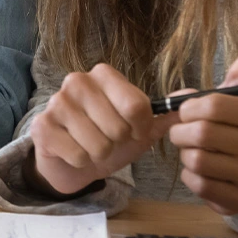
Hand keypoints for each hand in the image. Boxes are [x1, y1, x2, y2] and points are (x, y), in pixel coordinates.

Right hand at [27, 63, 175, 197]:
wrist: (71, 159)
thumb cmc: (108, 138)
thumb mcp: (140, 128)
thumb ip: (165, 114)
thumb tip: (196, 97)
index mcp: (103, 74)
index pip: (137, 105)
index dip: (140, 128)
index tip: (133, 131)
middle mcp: (77, 81)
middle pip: (118, 128)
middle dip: (117, 144)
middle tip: (107, 140)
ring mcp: (57, 102)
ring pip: (97, 144)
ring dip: (99, 155)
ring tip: (91, 147)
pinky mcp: (42, 126)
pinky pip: (77, 155)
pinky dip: (81, 162)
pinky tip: (74, 152)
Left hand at [169, 46, 237, 216]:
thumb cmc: (232, 129)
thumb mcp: (235, 100)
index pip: (213, 105)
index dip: (188, 107)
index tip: (185, 110)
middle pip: (201, 134)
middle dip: (180, 132)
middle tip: (181, 132)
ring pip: (197, 160)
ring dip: (185, 154)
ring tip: (192, 150)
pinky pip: (198, 184)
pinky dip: (189, 176)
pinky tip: (198, 171)